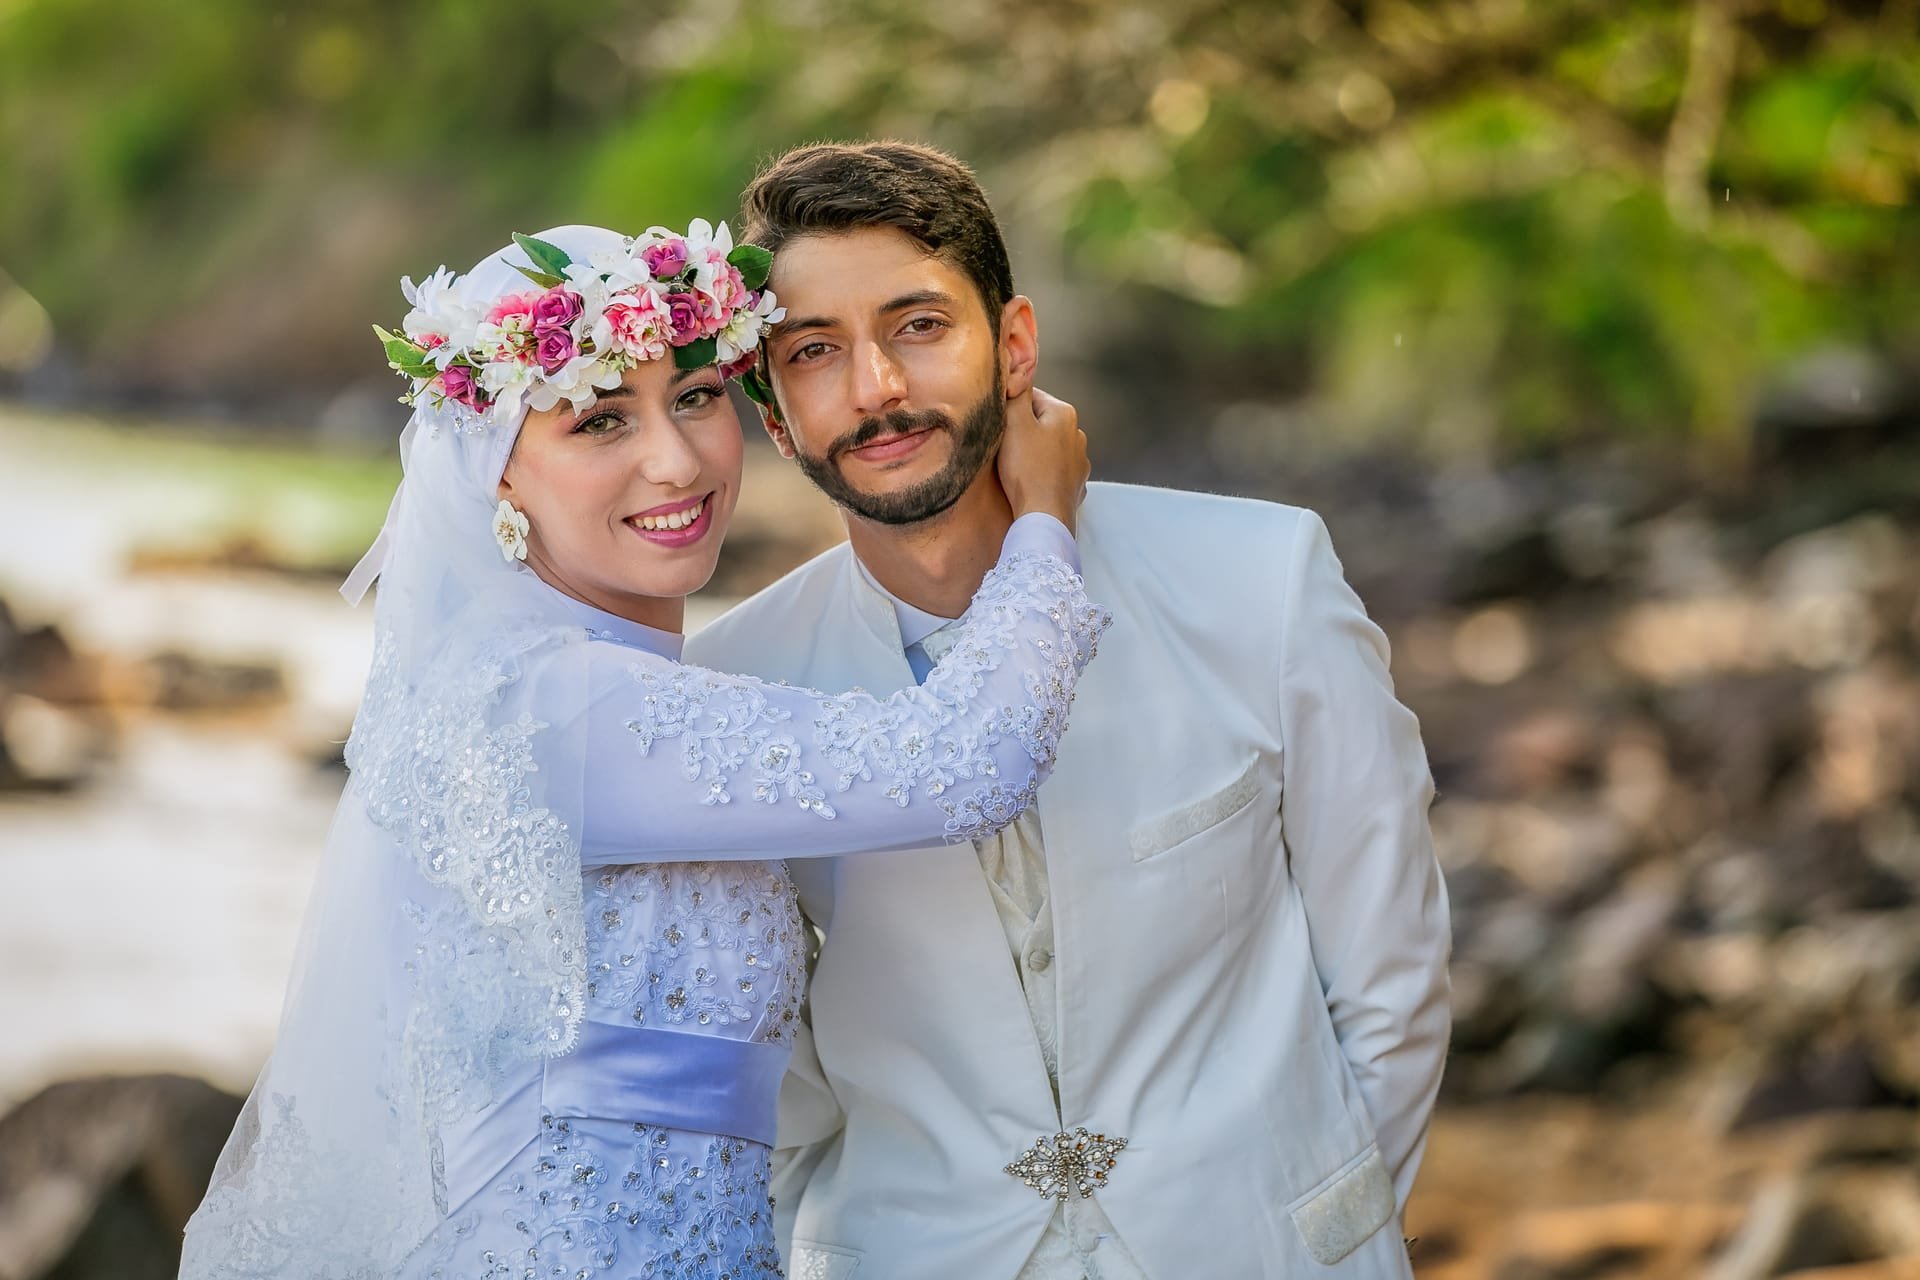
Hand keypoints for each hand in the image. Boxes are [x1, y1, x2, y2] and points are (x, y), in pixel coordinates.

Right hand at [997, 387, 1088, 534]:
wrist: (1044, 517)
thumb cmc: (1026, 469)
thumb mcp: (1014, 423)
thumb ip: (1015, 393)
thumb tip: (1016, 370)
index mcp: (1064, 413)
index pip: (1031, 396)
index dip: (1009, 407)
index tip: (997, 424)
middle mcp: (1078, 434)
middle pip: (1041, 422)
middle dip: (1022, 431)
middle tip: (1002, 447)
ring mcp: (1080, 462)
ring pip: (1049, 447)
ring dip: (1033, 452)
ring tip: (1015, 468)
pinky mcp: (1076, 485)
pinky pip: (1055, 471)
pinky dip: (1043, 473)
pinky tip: (1030, 483)